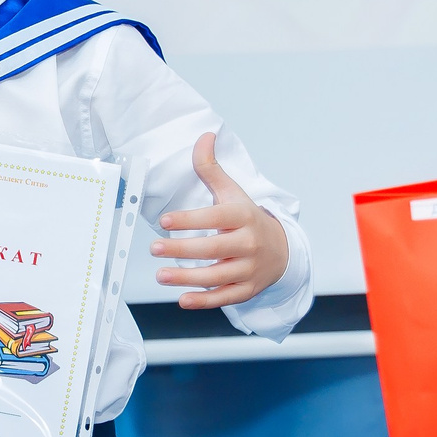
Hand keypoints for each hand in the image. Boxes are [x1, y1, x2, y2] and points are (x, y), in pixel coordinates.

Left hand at [152, 133, 288, 308]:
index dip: (190, 220)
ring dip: (188, 278)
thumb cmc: (248, 219)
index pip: (216, 217)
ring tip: (161, 275)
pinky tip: (183, 299)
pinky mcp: (247, 289)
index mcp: (243, 216)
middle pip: (214, 248)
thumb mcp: (232, 193)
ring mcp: (249, 269)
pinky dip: (205, 301)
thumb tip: (205, 136)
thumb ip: (212, 168)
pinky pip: (225, 297)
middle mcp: (248, 243)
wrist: (282, 249)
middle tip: (154, 248)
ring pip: (217, 276)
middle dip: (182, 249)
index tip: (165, 221)